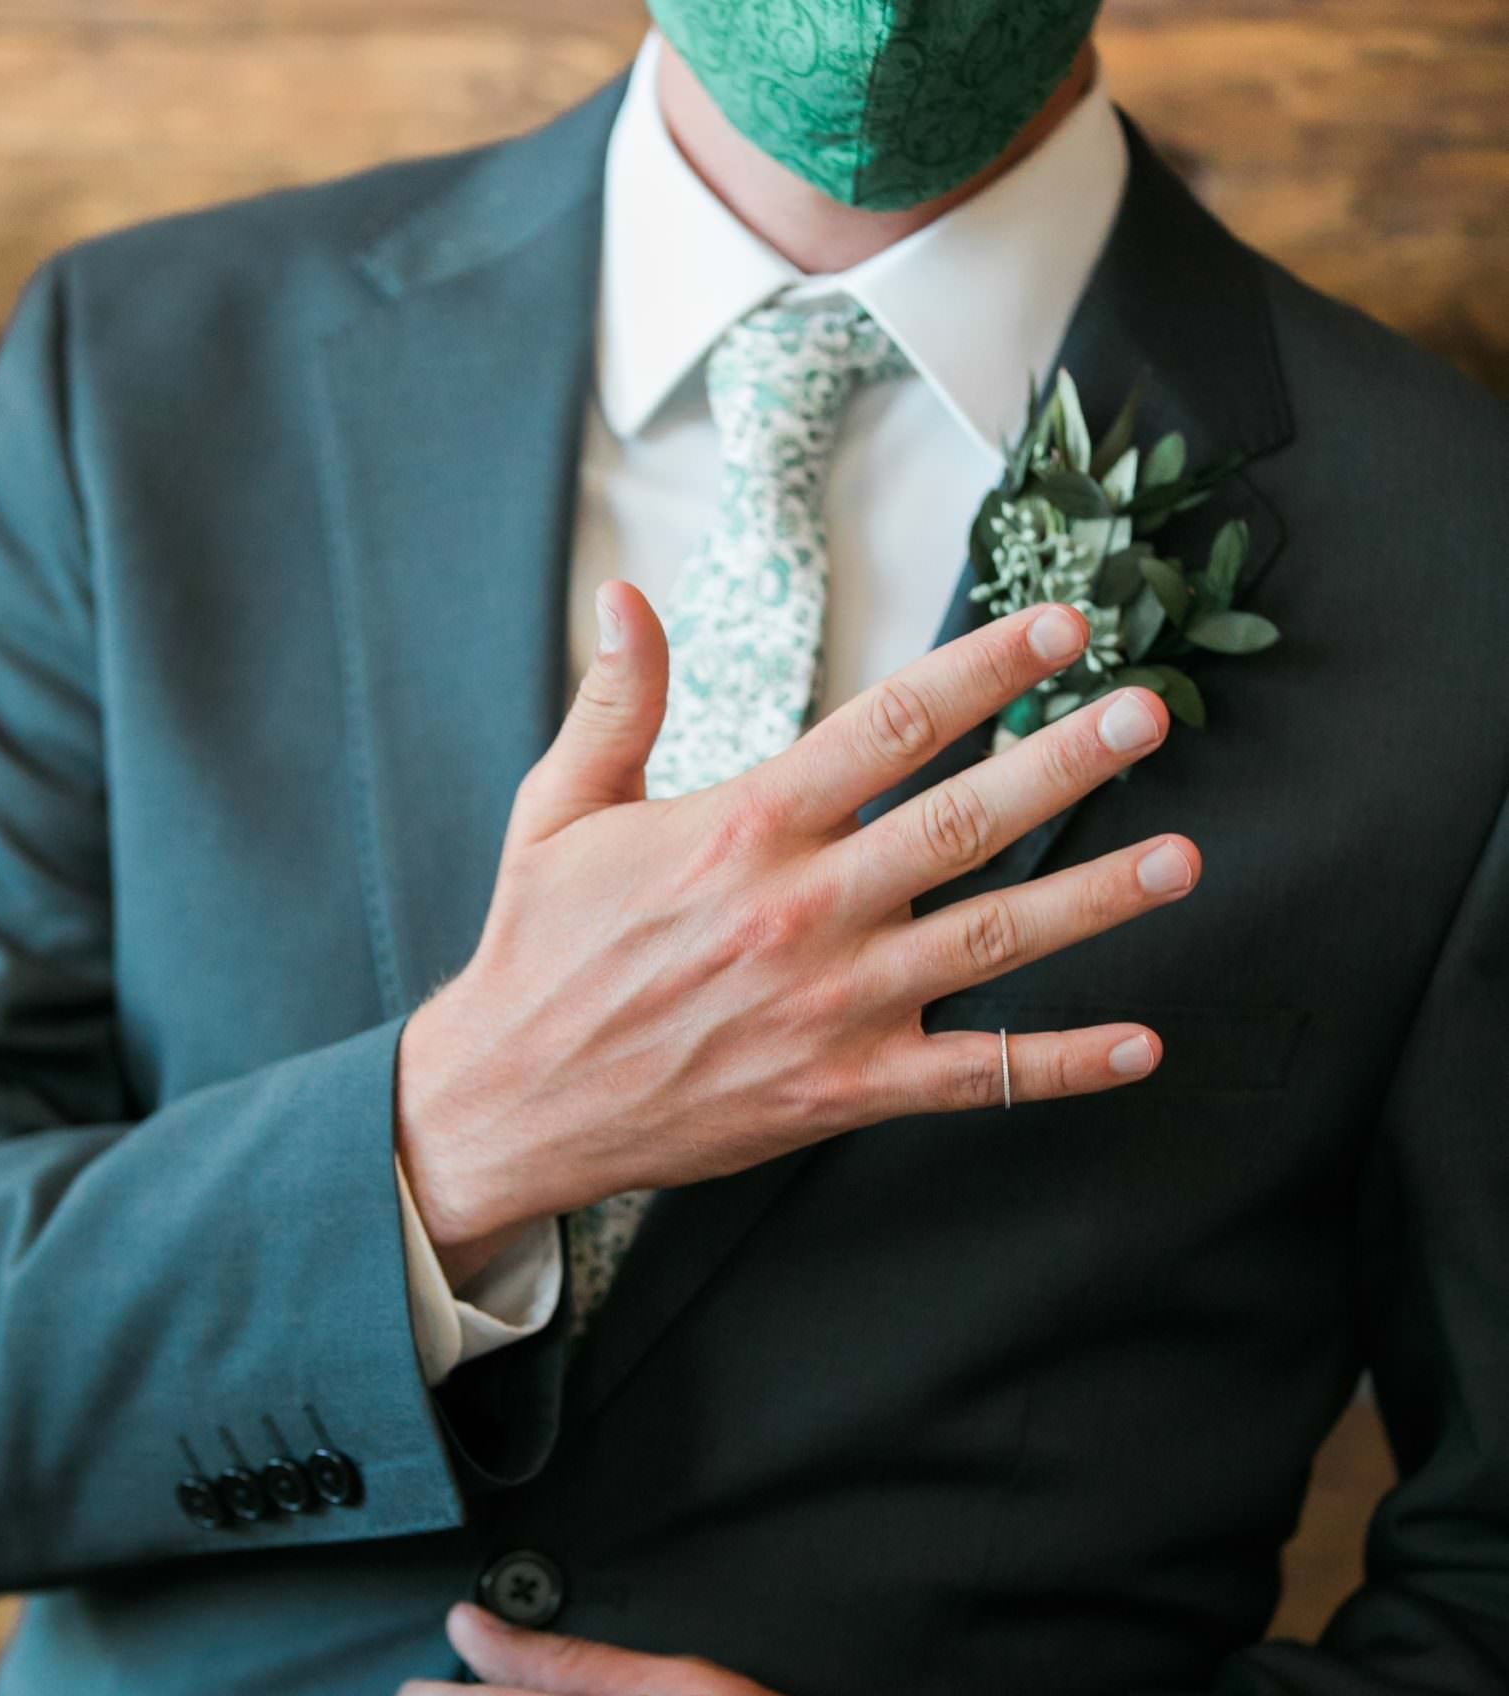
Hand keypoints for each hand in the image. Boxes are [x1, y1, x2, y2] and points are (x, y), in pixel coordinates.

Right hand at [397, 587, 1198, 1262]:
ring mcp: (833, 1005)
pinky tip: (1139, 1045)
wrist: (512, 1100)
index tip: (1058, 628)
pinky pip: (973, 1079)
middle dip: (1063, 761)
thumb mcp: (558, 810)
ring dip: (1093, 900)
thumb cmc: (541, 949)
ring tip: (1181, 858)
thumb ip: (616, 702)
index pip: (885, 728)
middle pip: (959, 822)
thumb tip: (630, 595)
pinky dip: (1059, 1066)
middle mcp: (802, 910)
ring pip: (989, 943)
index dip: (980, 671)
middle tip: (1149, 713)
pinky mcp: (844, 1088)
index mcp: (742, 828)